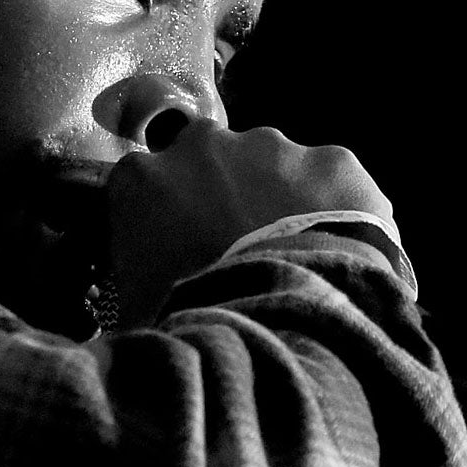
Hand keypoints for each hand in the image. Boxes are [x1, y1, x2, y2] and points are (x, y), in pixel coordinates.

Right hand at [103, 119, 393, 326]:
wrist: (279, 322)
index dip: (165, 219)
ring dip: (277, 196)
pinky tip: (336, 248)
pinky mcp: (331, 161)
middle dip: (220, 192)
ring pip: (271, 164)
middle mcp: (202, 145)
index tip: (179, 250)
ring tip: (291, 252)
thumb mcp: (132, 310)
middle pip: (208, 161)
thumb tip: (136, 298)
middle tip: (237, 247)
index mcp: (141, 179)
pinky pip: (329, 180)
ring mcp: (272, 147)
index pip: (144, 187)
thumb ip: (130, 282)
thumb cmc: (191, 320)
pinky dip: (333, 206)